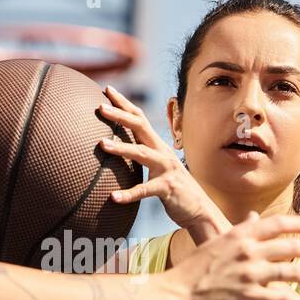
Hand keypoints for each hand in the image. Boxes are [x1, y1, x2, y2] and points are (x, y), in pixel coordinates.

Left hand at [97, 84, 216, 230]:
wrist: (200, 210)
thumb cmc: (174, 190)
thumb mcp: (158, 169)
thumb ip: (143, 157)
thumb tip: (119, 150)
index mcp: (158, 146)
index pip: (139, 119)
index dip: (124, 104)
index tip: (107, 90)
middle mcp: (162, 153)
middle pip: (140, 127)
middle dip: (120, 115)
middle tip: (100, 107)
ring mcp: (166, 169)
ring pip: (142, 154)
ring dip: (121, 148)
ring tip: (102, 144)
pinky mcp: (167, 188)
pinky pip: (145, 190)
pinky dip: (128, 194)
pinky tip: (113, 197)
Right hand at [168, 212, 299, 299]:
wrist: (175, 294)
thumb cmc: (192, 270)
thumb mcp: (215, 242)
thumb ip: (239, 230)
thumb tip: (254, 217)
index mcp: (239, 235)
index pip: (277, 223)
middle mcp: (247, 251)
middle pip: (291, 246)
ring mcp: (248, 274)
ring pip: (290, 271)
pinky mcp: (247, 297)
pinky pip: (280, 298)